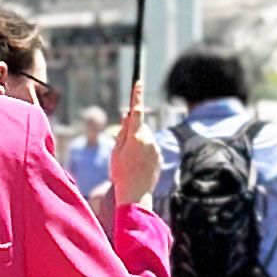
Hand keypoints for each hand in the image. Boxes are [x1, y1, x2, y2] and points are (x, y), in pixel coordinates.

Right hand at [110, 81, 160, 205]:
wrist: (136, 194)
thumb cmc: (121, 173)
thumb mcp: (116, 151)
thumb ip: (122, 132)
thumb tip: (127, 116)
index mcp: (136, 136)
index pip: (136, 111)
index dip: (137, 96)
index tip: (139, 82)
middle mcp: (149, 140)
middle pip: (140, 127)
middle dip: (132, 132)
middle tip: (122, 150)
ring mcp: (156, 148)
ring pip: (145, 138)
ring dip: (138, 144)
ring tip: (130, 162)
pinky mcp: (159, 157)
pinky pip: (150, 149)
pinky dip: (144, 153)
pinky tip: (138, 167)